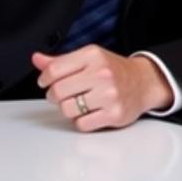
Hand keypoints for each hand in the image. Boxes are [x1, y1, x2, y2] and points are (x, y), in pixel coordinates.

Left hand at [32, 47, 172, 131]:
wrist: (144, 82)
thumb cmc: (114, 71)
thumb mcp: (90, 59)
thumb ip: (61, 61)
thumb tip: (37, 59)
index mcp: (93, 55)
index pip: (53, 70)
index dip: (45, 79)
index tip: (49, 82)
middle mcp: (102, 73)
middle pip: (57, 92)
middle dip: (57, 96)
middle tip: (67, 94)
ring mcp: (109, 94)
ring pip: (67, 110)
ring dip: (70, 109)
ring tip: (82, 102)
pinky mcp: (114, 114)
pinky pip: (81, 124)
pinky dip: (83, 121)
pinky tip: (93, 111)